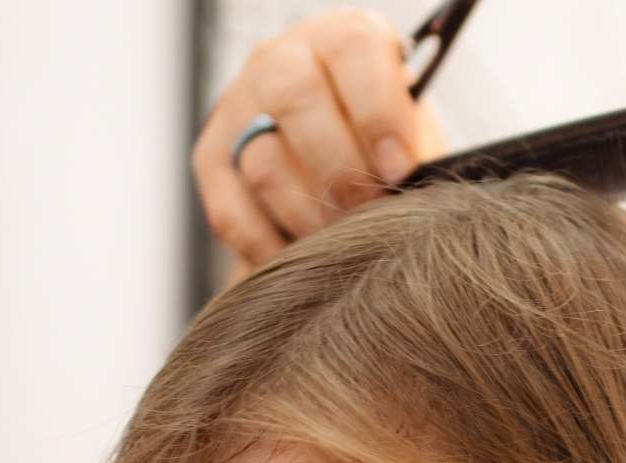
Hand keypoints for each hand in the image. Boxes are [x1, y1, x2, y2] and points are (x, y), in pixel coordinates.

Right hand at [192, 8, 450, 268]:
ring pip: (263, 162)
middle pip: (295, 99)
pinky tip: (300, 259)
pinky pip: (230, 211)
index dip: (378, 112)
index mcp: (342, 40)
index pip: (352, 49)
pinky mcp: (211, 158)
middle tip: (369, 214)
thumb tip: (414, 187)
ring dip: (307, 215)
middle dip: (340, 171)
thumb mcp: (412, 132)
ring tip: (341, 242)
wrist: (340, 155)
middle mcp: (281, 59)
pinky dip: (267, 246)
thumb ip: (412, 150)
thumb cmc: (388, 145)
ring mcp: (238, 106)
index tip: (399, 169)